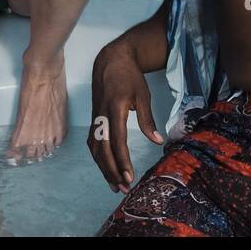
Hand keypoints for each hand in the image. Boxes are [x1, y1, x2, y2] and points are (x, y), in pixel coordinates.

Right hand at [87, 41, 163, 192]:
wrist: (110, 60)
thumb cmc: (129, 77)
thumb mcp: (143, 95)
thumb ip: (147, 119)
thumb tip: (157, 140)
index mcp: (115, 109)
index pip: (117, 142)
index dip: (122, 162)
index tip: (129, 178)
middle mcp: (101, 117)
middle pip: (103, 150)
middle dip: (112, 171)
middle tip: (123, 189)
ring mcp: (95, 118)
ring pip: (95, 149)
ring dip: (104, 168)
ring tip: (114, 185)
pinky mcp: (93, 119)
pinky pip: (92, 143)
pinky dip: (98, 158)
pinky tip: (105, 167)